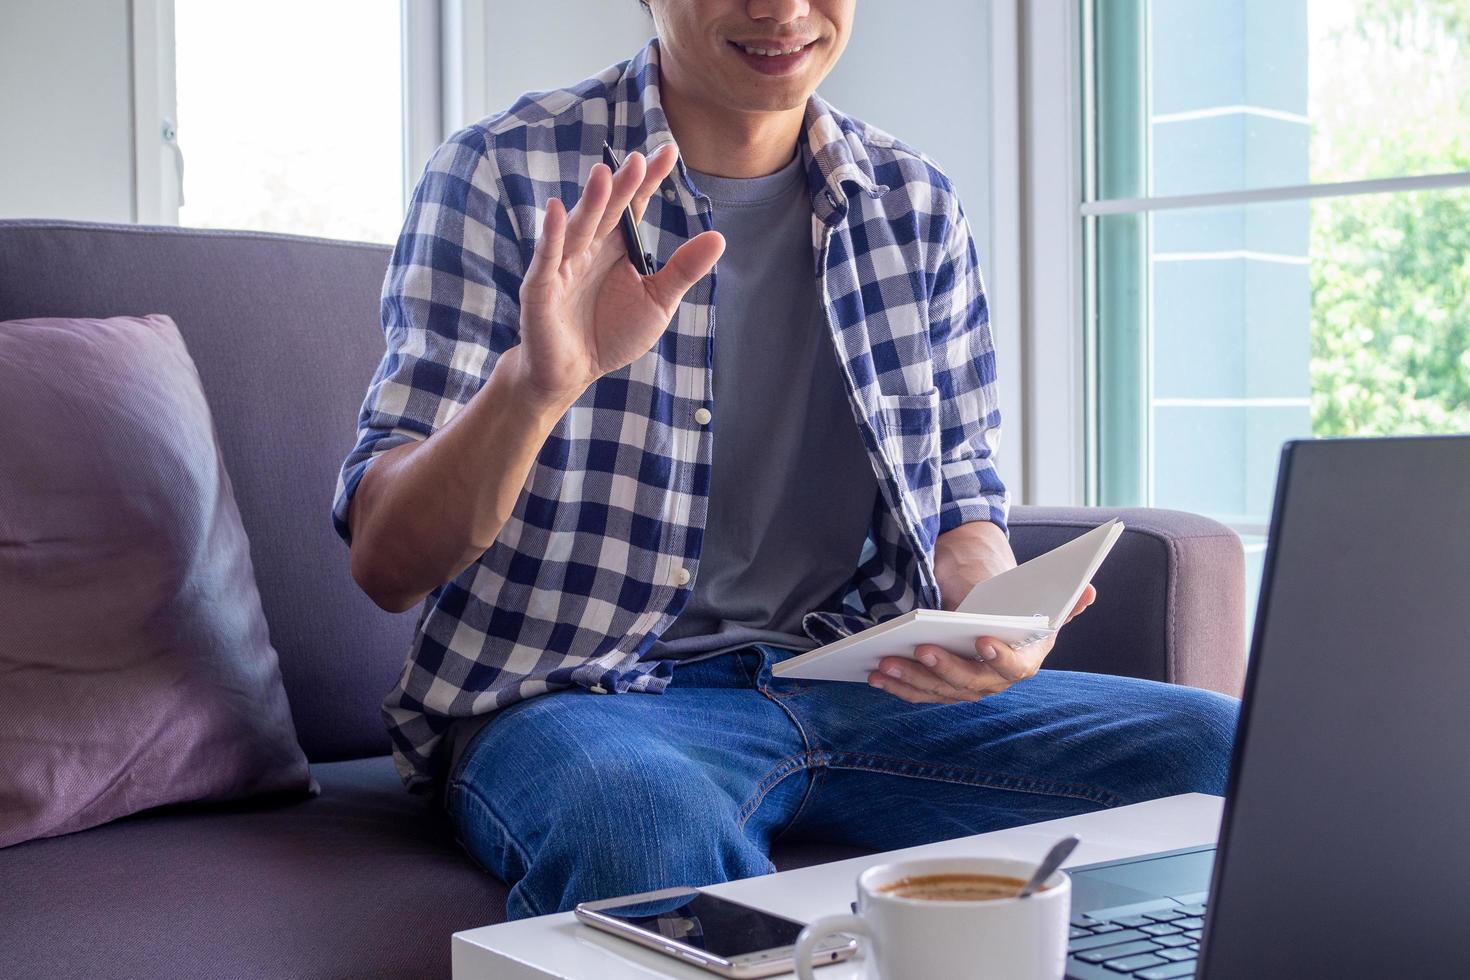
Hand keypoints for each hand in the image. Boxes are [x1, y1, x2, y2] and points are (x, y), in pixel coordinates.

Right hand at [513, 143, 725, 407]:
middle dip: (622, 186)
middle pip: (607, 211)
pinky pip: (546, 257)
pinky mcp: (541, 287)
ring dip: (590, 202)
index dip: (648, 181)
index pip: (634, 206)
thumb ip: (683, 270)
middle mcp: (589, 247)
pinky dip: (550, 234)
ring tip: (604, 174)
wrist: (572, 372)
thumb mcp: (657, 301)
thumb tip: (719, 237)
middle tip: (637, 160)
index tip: (668, 152)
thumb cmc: (612, 333)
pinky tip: (555, 209)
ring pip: (578, 227)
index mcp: (617, 247)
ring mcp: (563, 264)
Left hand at [868, 584, 1097, 703]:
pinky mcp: (941, 686)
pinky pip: (920, 692)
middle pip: (971, 683)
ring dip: (912, 680)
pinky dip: (898, 686)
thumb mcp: (1025, 584)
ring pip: (939, 691)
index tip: (983, 640)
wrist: (979, 585)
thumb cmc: (1004, 587)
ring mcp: (967, 686)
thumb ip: (1057, 592)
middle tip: (921, 648)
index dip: (1002, 657)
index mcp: (1027, 654)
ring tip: (885, 663)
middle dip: (944, 668)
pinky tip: (876, 675)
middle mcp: (997, 678)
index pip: (1017, 666)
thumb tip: (1088, 592)